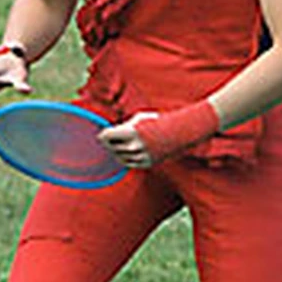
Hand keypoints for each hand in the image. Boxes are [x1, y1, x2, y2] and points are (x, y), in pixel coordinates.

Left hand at [99, 101, 218, 166]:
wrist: (181, 132)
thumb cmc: (159, 121)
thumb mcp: (139, 118)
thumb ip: (124, 126)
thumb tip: (111, 134)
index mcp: (132, 132)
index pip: (107, 136)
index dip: (102, 135)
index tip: (100, 134)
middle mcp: (135, 146)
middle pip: (112, 148)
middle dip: (108, 144)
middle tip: (105, 141)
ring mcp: (142, 156)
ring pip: (120, 157)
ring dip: (116, 152)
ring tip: (115, 147)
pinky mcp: (148, 163)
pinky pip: (130, 163)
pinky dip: (126, 158)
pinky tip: (125, 153)